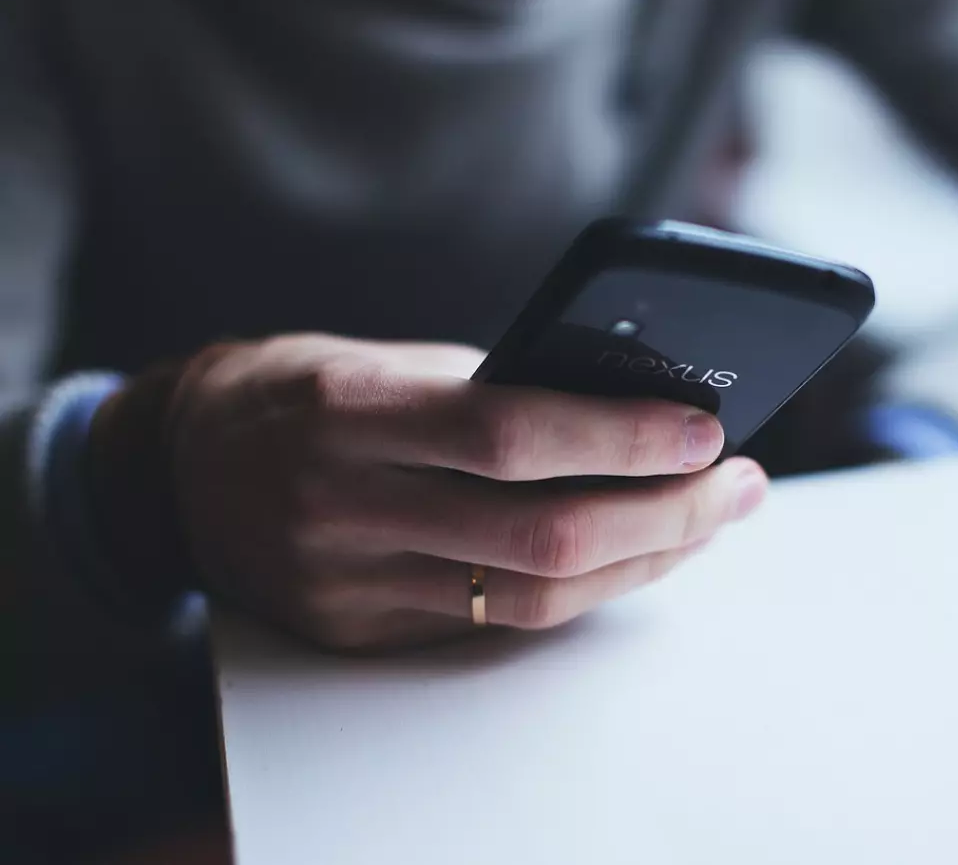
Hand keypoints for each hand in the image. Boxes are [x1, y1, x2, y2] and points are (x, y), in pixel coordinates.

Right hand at [101, 335, 767, 650]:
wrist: (184, 467)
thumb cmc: (301, 391)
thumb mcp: (382, 361)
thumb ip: (492, 389)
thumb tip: (626, 409)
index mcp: (348, 413)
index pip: (509, 433)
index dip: (621, 435)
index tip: (707, 430)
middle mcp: (343, 507)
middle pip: (541, 536)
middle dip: (667, 515)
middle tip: (741, 485)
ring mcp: (348, 583)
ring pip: (532, 597)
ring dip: (644, 561)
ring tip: (708, 520)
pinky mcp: (358, 630)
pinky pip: (497, 623)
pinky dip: (583, 590)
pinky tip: (636, 556)